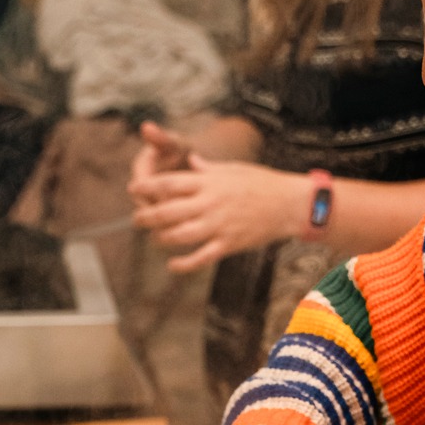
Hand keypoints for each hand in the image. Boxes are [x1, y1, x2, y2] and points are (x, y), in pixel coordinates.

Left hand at [130, 125, 308, 271]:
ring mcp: (219, 225)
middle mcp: (210, 203)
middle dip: (147, 217)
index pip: (169, 183)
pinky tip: (172, 265)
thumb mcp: (233, 169)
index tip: (134, 191)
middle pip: (168, 211)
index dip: (147, 188)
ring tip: (154, 239)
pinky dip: (184, 264)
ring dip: (161, 239)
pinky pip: (201, 257)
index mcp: (209, 182)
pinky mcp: (229, 244)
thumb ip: (207, 168)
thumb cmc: (262, 183)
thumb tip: (191, 160)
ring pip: (180, 235)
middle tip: (137, 221)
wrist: (290, 204)